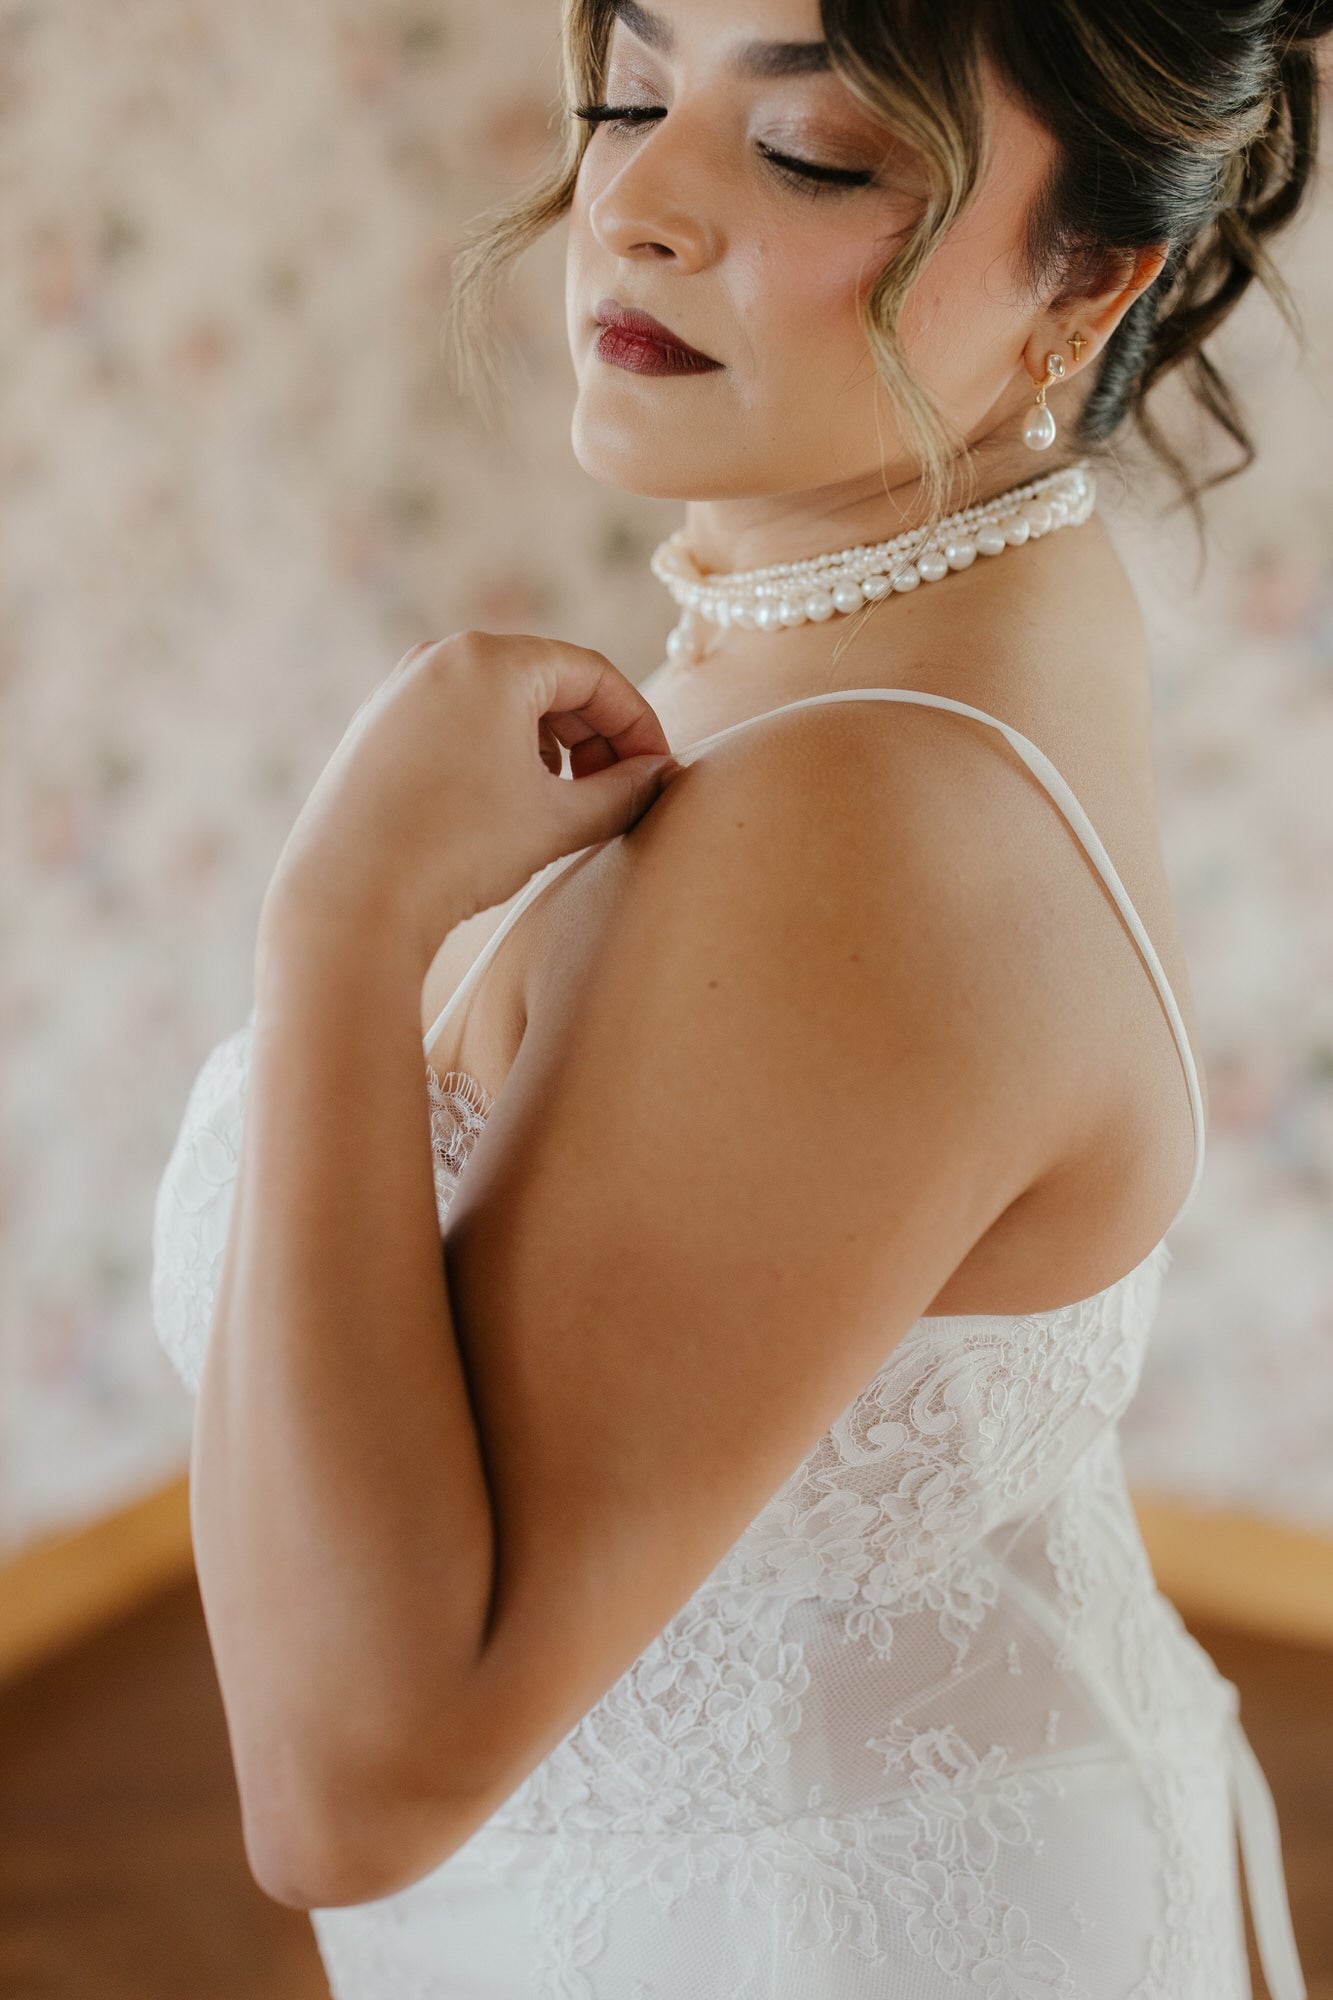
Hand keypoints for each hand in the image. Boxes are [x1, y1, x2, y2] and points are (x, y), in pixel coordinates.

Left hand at [259, 630, 683, 968]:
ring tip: (566, 807)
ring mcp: (400, 692)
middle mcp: (440, 658)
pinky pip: (458, 725)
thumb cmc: (457, 851)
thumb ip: (623, 792)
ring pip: (502, 705)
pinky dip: (499, 756)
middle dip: (594, 738)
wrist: (349, 900)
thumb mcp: (558, 820)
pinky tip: (508, 810)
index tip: (659, 773)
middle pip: (547, 683)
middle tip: (619, 795)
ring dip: (550, 749)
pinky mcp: (375, 731)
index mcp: (491, 660)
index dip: (638, 724)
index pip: (592, 674)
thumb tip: (657, 777)